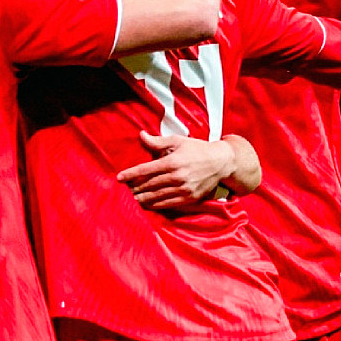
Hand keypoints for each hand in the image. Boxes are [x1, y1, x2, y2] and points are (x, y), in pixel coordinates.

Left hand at [116, 132, 234, 208]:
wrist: (221, 162)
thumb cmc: (197, 149)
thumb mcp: (178, 141)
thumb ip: (158, 141)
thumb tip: (141, 135)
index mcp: (173, 161)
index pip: (146, 169)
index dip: (131, 174)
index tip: (119, 178)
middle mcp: (177, 177)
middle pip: (150, 184)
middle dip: (136, 187)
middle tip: (125, 190)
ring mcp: (184, 189)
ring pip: (158, 196)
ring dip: (143, 198)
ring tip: (133, 198)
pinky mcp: (190, 198)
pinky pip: (169, 203)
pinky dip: (157, 205)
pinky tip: (148, 204)